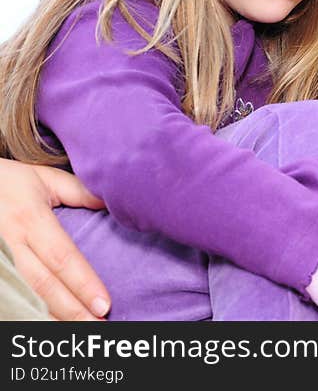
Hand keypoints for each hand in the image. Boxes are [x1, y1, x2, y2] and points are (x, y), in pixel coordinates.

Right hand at [0, 160, 110, 319]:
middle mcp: (10, 243)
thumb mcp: (45, 179)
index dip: (83, 282)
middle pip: (43, 284)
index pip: (61, 257)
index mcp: (29, 220)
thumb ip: (79, 192)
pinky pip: (11, 296)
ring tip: (79, 332)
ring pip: (25, 296)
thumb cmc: (12, 183)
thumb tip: (114, 202)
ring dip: (52, 317)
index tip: (104, 303)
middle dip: (72, 309)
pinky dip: (30, 313)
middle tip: (98, 325)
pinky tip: (51, 325)